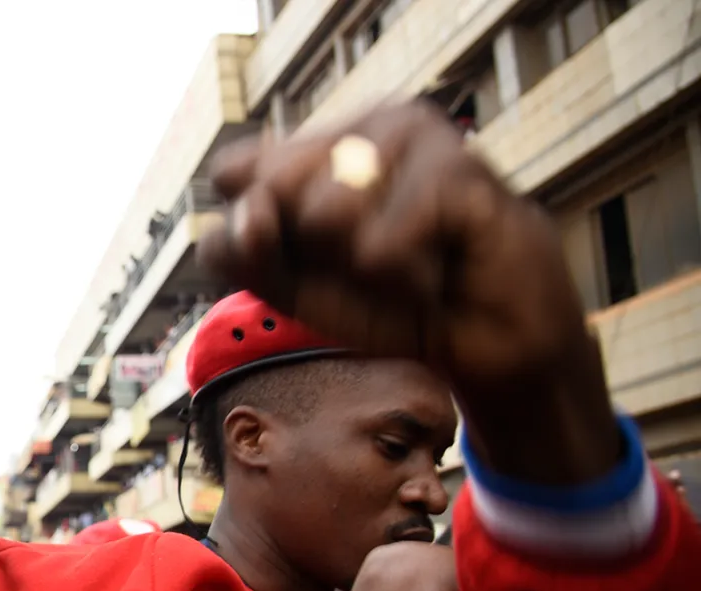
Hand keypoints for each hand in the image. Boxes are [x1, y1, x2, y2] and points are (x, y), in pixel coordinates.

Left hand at [199, 102, 618, 483]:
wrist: (484, 340)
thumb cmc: (385, 302)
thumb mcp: (288, 285)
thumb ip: (239, 250)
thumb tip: (248, 216)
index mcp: (319, 143)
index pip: (232, 171)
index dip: (252, 232)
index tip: (304, 256)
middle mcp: (363, 125)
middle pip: (272, 190)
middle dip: (310, 254)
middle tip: (367, 262)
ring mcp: (414, 136)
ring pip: (324, 214)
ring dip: (361, 269)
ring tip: (406, 263)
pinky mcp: (459, 170)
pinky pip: (380, 248)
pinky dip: (401, 281)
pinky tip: (439, 269)